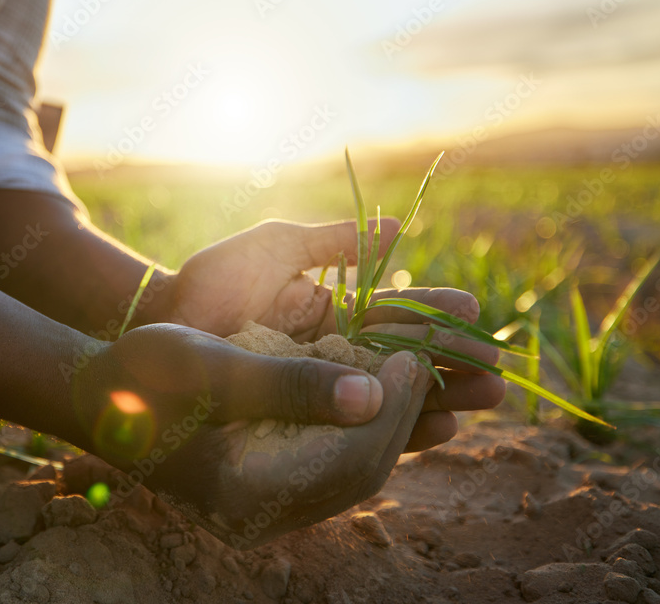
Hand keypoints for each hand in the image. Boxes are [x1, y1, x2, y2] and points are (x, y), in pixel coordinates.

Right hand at [72, 323, 428, 548]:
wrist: (100, 396)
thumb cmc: (146, 372)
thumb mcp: (214, 366)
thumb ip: (289, 384)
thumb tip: (369, 394)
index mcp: (241, 492)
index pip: (345, 460)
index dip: (390, 408)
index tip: (412, 355)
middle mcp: (257, 515)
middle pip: (355, 473)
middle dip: (400, 417)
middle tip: (423, 359)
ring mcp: (262, 509)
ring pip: (349, 473)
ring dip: (388, 425)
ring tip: (413, 374)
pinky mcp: (263, 492)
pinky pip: (330, 467)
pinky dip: (359, 431)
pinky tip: (379, 396)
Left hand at [165, 219, 504, 452]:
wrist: (162, 322)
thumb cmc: (215, 278)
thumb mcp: (276, 248)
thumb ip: (334, 241)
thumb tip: (399, 229)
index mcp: (336, 309)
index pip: (399, 315)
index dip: (438, 316)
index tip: (477, 315)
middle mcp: (336, 351)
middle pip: (406, 361)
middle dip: (452, 366)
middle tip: (497, 374)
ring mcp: (320, 386)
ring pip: (390, 397)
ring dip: (437, 400)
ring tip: (482, 402)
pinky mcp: (302, 418)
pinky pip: (355, 429)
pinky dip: (396, 430)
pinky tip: (434, 431)